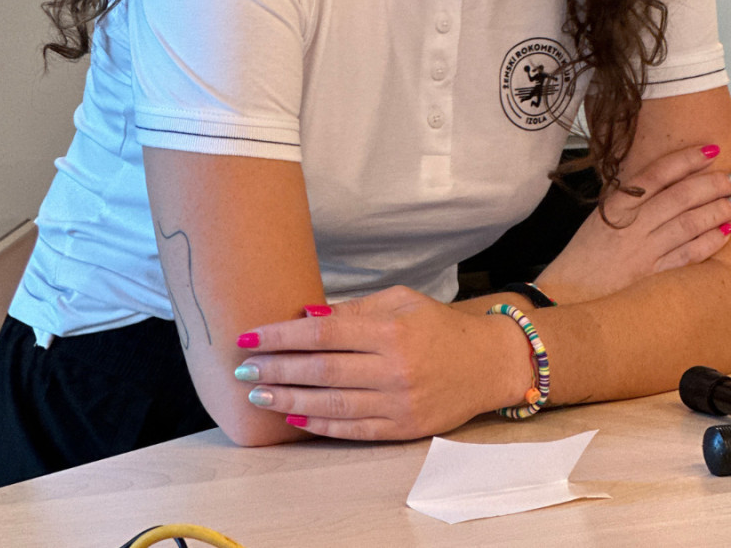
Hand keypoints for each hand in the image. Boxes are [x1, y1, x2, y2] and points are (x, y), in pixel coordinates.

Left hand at [234, 285, 530, 440]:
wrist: (487, 363)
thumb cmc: (439, 326)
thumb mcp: (402, 301)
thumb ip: (355, 309)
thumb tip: (307, 315)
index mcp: (391, 329)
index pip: (324, 333)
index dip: (282, 336)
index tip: (250, 336)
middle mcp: (394, 368)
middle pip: (321, 370)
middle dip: (275, 369)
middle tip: (243, 369)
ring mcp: (398, 402)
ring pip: (331, 403)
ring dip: (288, 400)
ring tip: (257, 396)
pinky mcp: (402, 428)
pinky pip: (352, 429)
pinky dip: (320, 424)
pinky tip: (294, 417)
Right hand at [538, 142, 730, 300]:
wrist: (568, 296)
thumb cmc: (584, 257)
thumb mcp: (602, 217)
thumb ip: (630, 200)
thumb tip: (666, 183)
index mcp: (618, 205)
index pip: (658, 173)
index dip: (687, 160)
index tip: (710, 151)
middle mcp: (633, 225)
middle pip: (681, 196)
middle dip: (712, 183)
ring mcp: (645, 251)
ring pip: (689, 223)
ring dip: (717, 210)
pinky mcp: (654, 277)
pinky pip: (688, 256)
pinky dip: (709, 242)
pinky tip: (725, 233)